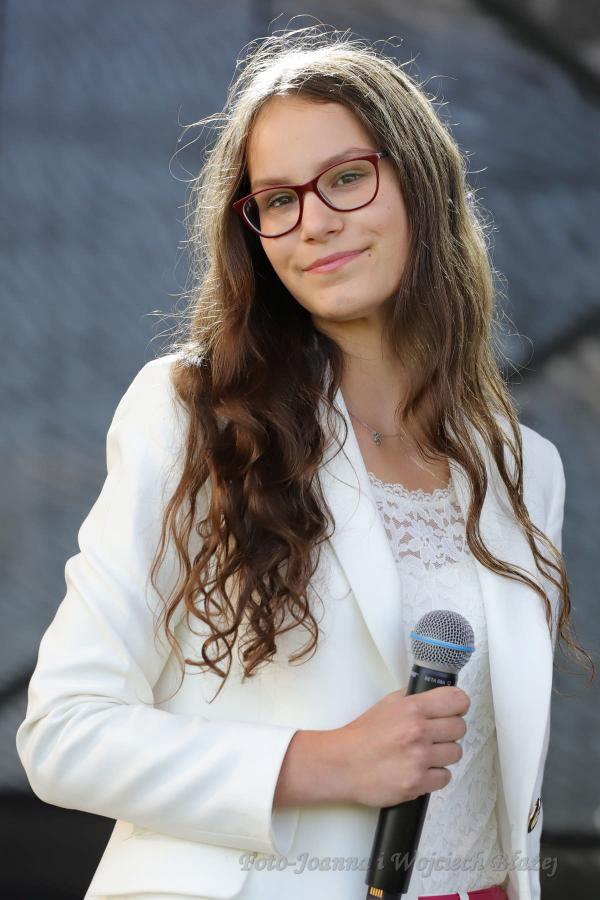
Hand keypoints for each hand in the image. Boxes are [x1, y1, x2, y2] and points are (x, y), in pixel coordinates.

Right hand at [332, 685, 469, 806]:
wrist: (343, 764)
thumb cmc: (363, 736)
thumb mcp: (387, 704)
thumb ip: (413, 699)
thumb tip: (437, 696)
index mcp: (412, 708)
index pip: (457, 700)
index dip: (458, 705)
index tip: (454, 710)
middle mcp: (419, 731)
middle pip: (460, 727)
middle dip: (449, 731)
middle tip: (435, 734)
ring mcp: (419, 758)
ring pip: (456, 753)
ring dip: (442, 754)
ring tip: (424, 753)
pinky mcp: (418, 783)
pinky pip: (445, 777)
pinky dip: (435, 775)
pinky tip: (420, 769)